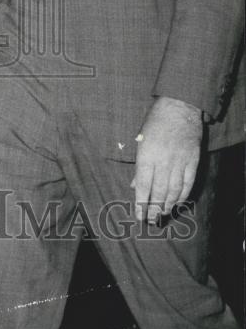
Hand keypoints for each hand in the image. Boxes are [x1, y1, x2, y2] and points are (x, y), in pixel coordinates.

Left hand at [131, 96, 202, 222]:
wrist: (179, 108)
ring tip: (162, 215)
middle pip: (159, 192)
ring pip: (174, 191)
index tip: (139, 215)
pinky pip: (188, 184)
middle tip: (151, 221)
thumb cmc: (155, 123)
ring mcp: (180, 162)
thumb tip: (135, 186)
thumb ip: (139, 166)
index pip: (143, 185)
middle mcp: (163, 160)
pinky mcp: (193, 161)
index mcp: (147, 154)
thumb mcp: (140, 140)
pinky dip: (183, 196)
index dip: (141, 203)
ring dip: (168, 206)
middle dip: (154, 209)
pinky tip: (177, 204)